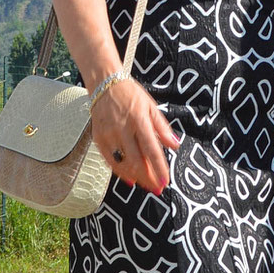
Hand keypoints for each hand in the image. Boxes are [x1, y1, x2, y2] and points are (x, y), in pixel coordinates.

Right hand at [90, 76, 179, 192]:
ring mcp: (108, 134)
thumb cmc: (131, 95)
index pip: (151, 149)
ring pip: (122, 163)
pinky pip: (109, 160)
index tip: (165, 181)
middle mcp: (123, 128)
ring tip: (147, 186)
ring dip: (136, 177)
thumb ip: (162, 128)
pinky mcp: (98, 137)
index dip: (158, 168)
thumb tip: (175, 145)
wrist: (105, 84)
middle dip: (148, 177)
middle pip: (137, 160)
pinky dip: (120, 171)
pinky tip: (130, 179)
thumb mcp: (151, 107)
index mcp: (139, 120)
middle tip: (158, 188)